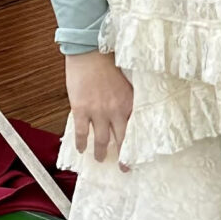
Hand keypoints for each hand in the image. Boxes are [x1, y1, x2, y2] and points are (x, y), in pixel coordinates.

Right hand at [65, 50, 133, 167]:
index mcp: (129, 103)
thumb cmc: (108, 63)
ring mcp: (98, 112)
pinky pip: (82, 132)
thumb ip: (129, 100)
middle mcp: (115, 110)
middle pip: (121, 140)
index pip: (136, 130)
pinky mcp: (81, 109)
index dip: (137, 145)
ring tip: (101, 159)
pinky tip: (81, 149)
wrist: (90, 51)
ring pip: (102, 140)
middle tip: (124, 168)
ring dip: (101, 152)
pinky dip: (81, 143)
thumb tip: (131, 114)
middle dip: (124, 157)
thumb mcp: (127, 83)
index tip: (139, 156)